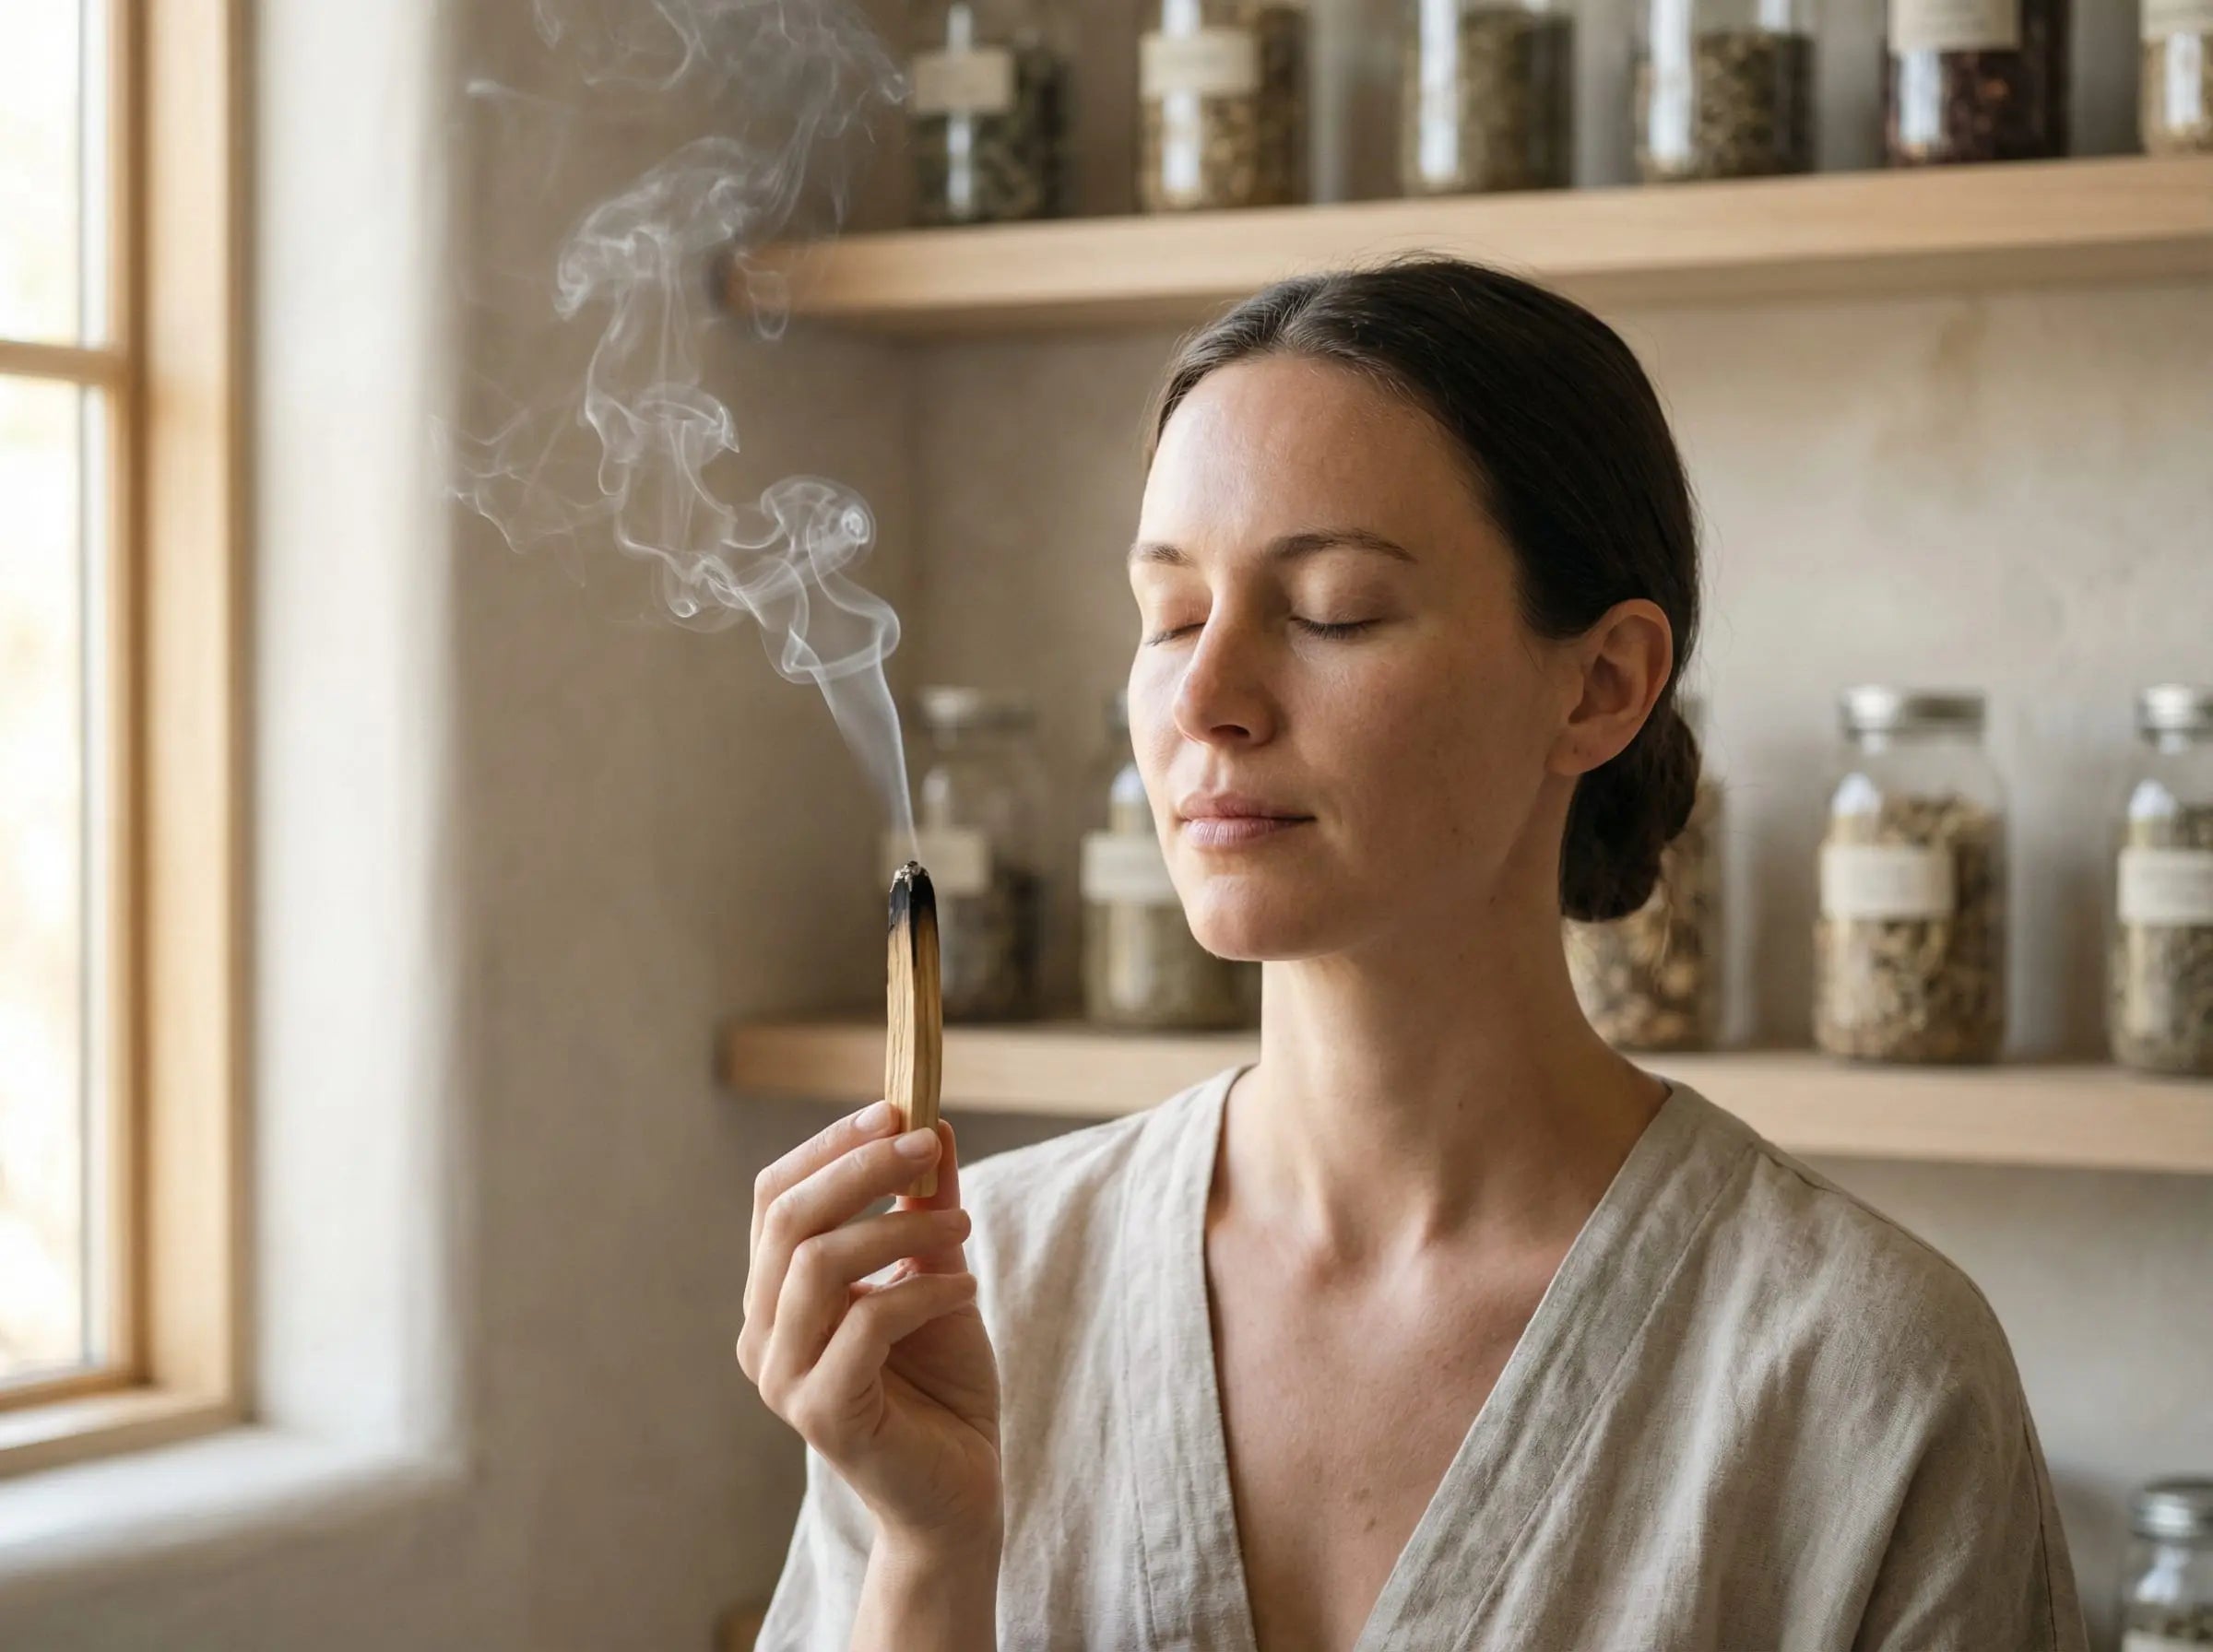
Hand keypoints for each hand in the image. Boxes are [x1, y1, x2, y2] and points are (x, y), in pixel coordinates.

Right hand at [738, 1104, 1001, 1553]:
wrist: (959, 1494)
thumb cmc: (942, 1387)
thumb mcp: (938, 1276)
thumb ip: (926, 1210)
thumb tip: (934, 1124)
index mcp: (774, 1298)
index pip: (773, 1198)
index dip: (828, 1146)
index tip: (893, 1110)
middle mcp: (762, 1336)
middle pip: (788, 1221)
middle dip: (860, 1168)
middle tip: (927, 1144)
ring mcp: (784, 1380)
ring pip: (818, 1265)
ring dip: (899, 1227)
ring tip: (963, 1223)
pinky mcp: (823, 1416)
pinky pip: (866, 1323)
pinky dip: (923, 1290)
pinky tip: (967, 1286)